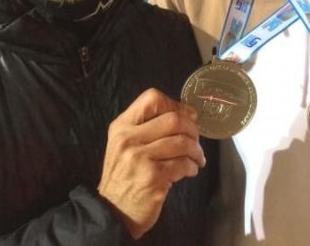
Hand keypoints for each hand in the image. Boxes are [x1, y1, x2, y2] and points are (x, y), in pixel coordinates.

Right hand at [97, 88, 205, 238]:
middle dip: (192, 129)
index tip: (187, 116)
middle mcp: (129, 138)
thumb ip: (146, 126)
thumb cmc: (123, 174)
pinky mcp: (153, 178)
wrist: (112, 211)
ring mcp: (141, 158)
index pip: (152, 99)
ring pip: (182, 142)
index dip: (174, 104)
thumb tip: (186, 114)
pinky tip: (190, 171)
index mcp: (122, 126)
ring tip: (197, 158)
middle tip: (196, 140)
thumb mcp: (124, 143)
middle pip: (173, 119)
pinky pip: (183, 164)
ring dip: (196, 150)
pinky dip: (192, 166)